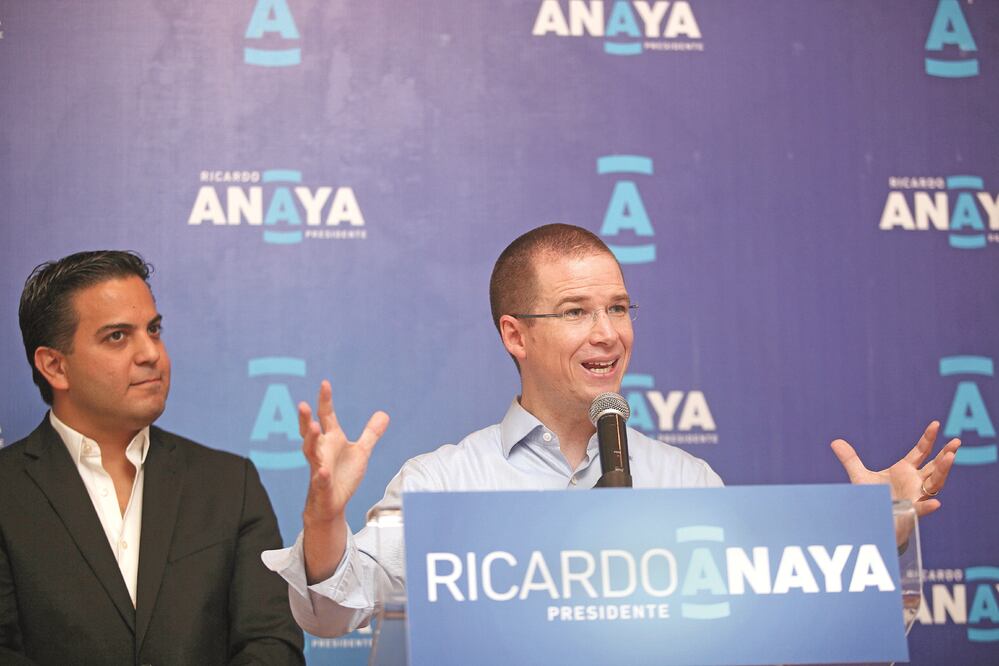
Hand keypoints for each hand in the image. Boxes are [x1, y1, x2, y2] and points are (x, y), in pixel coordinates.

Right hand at [300, 380, 389, 525]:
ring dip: (310, 440)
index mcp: (331, 440)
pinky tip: (323, 471)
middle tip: (302, 405)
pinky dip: (321, 475)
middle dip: (306, 419)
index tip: (325, 383)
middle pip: (310, 432)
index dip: (325, 400)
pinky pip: (320, 480)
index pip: (327, 416)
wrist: (332, 503)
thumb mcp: (361, 452)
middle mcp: (321, 451)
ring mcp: (319, 468)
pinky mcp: (321, 486)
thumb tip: (384, 414)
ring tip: (312, 426)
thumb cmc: (343, 475)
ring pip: (310, 452)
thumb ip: (370, 433)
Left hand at [831, 421, 959, 517]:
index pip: (921, 452)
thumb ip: (850, 459)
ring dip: (944, 471)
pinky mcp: (911, 512)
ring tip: (951, 457)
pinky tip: (935, 504)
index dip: (928, 439)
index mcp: (905, 470)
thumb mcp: (859, 476)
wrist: (872, 520)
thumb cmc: (873, 498)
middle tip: (956, 443)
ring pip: (935, 484)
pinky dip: (928, 507)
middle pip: (935, 466)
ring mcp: (916, 496)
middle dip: (946, 454)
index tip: (935, 424)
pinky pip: (922, 510)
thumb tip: (835, 442)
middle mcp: (915, 482)